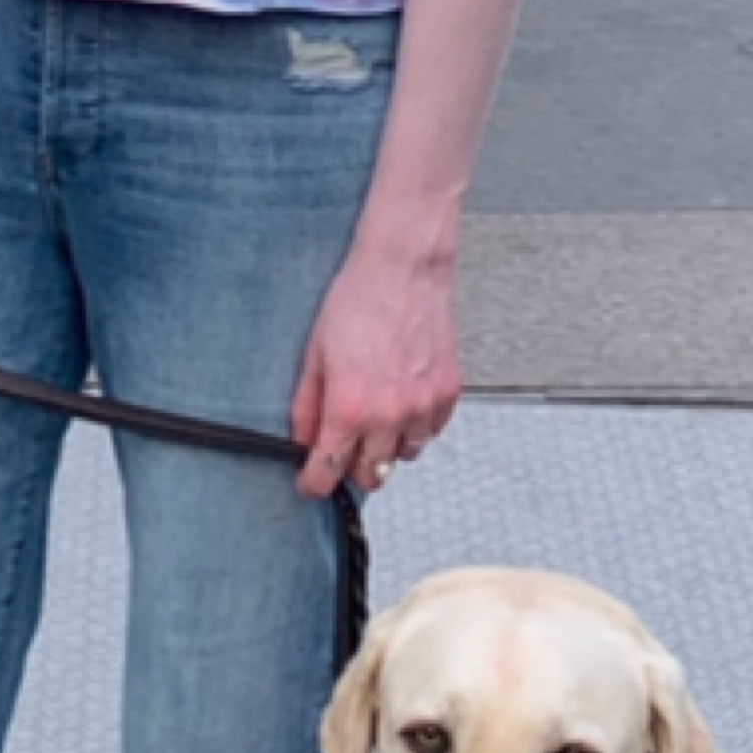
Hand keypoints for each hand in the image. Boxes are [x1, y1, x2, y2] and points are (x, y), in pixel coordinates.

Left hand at [293, 243, 464, 497]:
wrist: (403, 270)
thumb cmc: (358, 301)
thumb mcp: (314, 356)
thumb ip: (307, 407)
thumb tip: (304, 440)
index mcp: (349, 408)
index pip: (329, 472)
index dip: (314, 483)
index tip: (311, 482)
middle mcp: (390, 414)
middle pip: (370, 476)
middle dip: (350, 469)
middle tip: (342, 448)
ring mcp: (424, 405)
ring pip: (403, 457)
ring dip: (386, 449)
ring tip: (375, 421)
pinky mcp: (448, 393)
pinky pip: (430, 432)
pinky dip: (415, 428)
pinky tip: (401, 404)